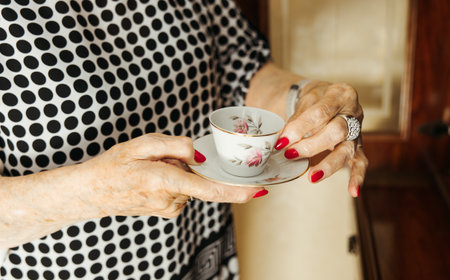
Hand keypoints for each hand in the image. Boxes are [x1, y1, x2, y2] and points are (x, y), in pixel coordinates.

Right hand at [83, 133, 266, 217]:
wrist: (93, 192)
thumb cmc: (115, 165)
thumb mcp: (142, 144)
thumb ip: (177, 146)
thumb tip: (201, 156)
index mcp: (164, 181)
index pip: (209, 189)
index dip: (237, 191)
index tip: (259, 191)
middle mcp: (170, 199)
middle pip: (199, 177)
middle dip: (189, 164)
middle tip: (159, 160)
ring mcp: (169, 208)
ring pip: (191, 184)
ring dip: (180, 172)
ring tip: (152, 169)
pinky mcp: (169, 211)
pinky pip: (184, 191)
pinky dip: (177, 181)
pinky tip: (154, 178)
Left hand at [275, 81, 367, 196]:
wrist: (327, 97)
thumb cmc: (315, 100)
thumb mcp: (304, 102)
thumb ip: (296, 121)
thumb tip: (281, 142)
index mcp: (340, 94)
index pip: (320, 112)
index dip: (300, 127)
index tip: (282, 141)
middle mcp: (353, 112)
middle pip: (336, 131)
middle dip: (311, 145)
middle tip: (290, 154)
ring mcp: (357, 131)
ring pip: (347, 149)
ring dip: (328, 164)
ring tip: (312, 177)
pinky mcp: (358, 147)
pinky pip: (361, 163)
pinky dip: (357, 178)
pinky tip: (353, 192)